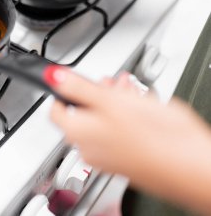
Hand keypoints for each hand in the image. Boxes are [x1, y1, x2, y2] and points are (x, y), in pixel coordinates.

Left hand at [48, 67, 210, 213]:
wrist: (192, 168)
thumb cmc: (155, 136)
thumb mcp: (111, 100)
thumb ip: (79, 88)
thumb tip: (54, 77)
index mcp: (77, 133)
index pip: (55, 110)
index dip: (64, 91)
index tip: (75, 81)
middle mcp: (86, 148)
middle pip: (82, 114)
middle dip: (96, 94)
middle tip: (112, 84)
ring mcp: (106, 156)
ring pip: (101, 122)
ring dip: (112, 102)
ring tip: (130, 91)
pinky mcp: (124, 159)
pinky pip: (115, 134)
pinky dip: (123, 118)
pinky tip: (139, 108)